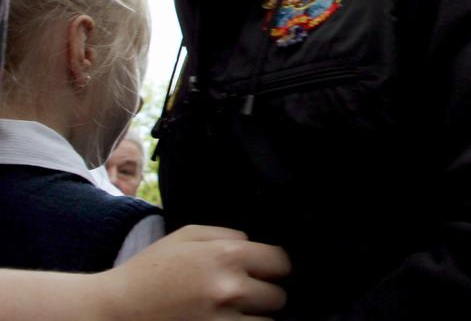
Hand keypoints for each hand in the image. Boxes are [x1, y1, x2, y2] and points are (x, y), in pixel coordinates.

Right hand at [101, 225, 289, 319]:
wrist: (112, 312)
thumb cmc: (149, 271)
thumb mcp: (187, 236)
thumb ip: (228, 235)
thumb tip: (256, 243)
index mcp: (227, 256)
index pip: (282, 263)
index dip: (274, 268)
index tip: (265, 273)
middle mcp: (229, 289)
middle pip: (278, 297)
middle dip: (265, 296)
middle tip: (245, 296)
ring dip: (255, 318)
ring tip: (233, 312)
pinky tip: (227, 320)